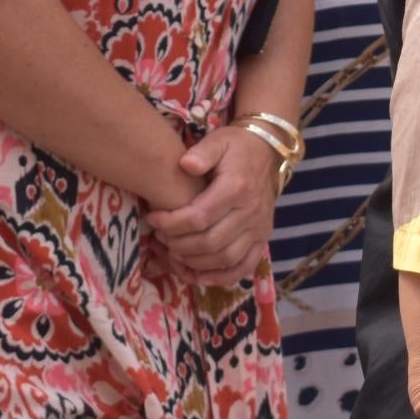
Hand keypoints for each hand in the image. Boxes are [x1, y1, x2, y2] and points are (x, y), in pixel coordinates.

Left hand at [142, 126, 281, 283]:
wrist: (267, 152)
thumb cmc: (236, 147)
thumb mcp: (218, 141)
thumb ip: (201, 153)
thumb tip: (185, 165)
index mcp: (237, 188)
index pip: (199, 216)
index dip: (171, 222)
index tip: (152, 218)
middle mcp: (251, 212)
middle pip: (210, 241)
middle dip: (178, 244)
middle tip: (160, 236)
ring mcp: (259, 229)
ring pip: (225, 258)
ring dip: (195, 262)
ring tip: (173, 252)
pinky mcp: (263, 239)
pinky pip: (243, 268)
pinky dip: (221, 277)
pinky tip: (198, 275)